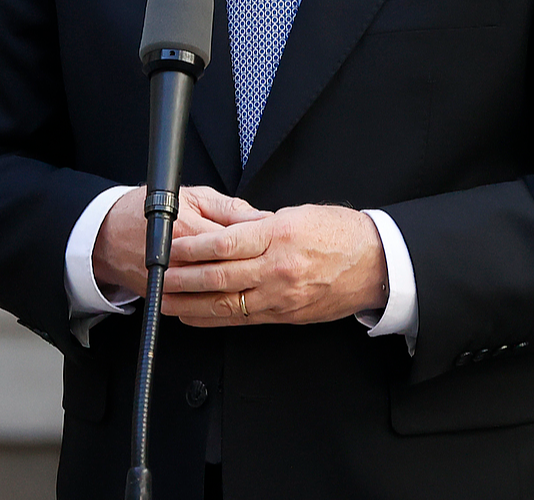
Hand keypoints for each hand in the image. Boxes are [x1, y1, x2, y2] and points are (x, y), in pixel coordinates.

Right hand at [92, 185, 267, 296]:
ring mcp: (170, 282)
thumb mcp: (192, 196)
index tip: (281, 244)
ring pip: (216, 296)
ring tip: (265, 290)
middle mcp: (180, 259)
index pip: (235, 242)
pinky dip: (218, 309)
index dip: (263, 243)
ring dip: (242, 295)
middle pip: (229, 272)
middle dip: (258, 273)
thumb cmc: (149, 209)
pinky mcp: (164, 297)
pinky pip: (197, 309)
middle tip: (280, 270)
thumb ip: (228, 208)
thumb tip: (262, 218)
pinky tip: (238, 305)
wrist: (108, 235)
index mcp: (188, 230)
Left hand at [158, 204, 389, 326]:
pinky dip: (213, 318)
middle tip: (157, 275)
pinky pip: (242, 319)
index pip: (225, 243)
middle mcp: (278, 269)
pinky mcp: (285, 315)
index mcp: (279, 237)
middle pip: (219, 277)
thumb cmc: (340, 234)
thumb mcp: (297, 215)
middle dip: (182, 278)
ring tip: (164, 300)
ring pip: (226, 304)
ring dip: (190, 304)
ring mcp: (281, 296)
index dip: (192, 248)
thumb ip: (258, 223)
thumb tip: (223, 223)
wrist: (376, 264)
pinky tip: (193, 315)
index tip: (170, 246)